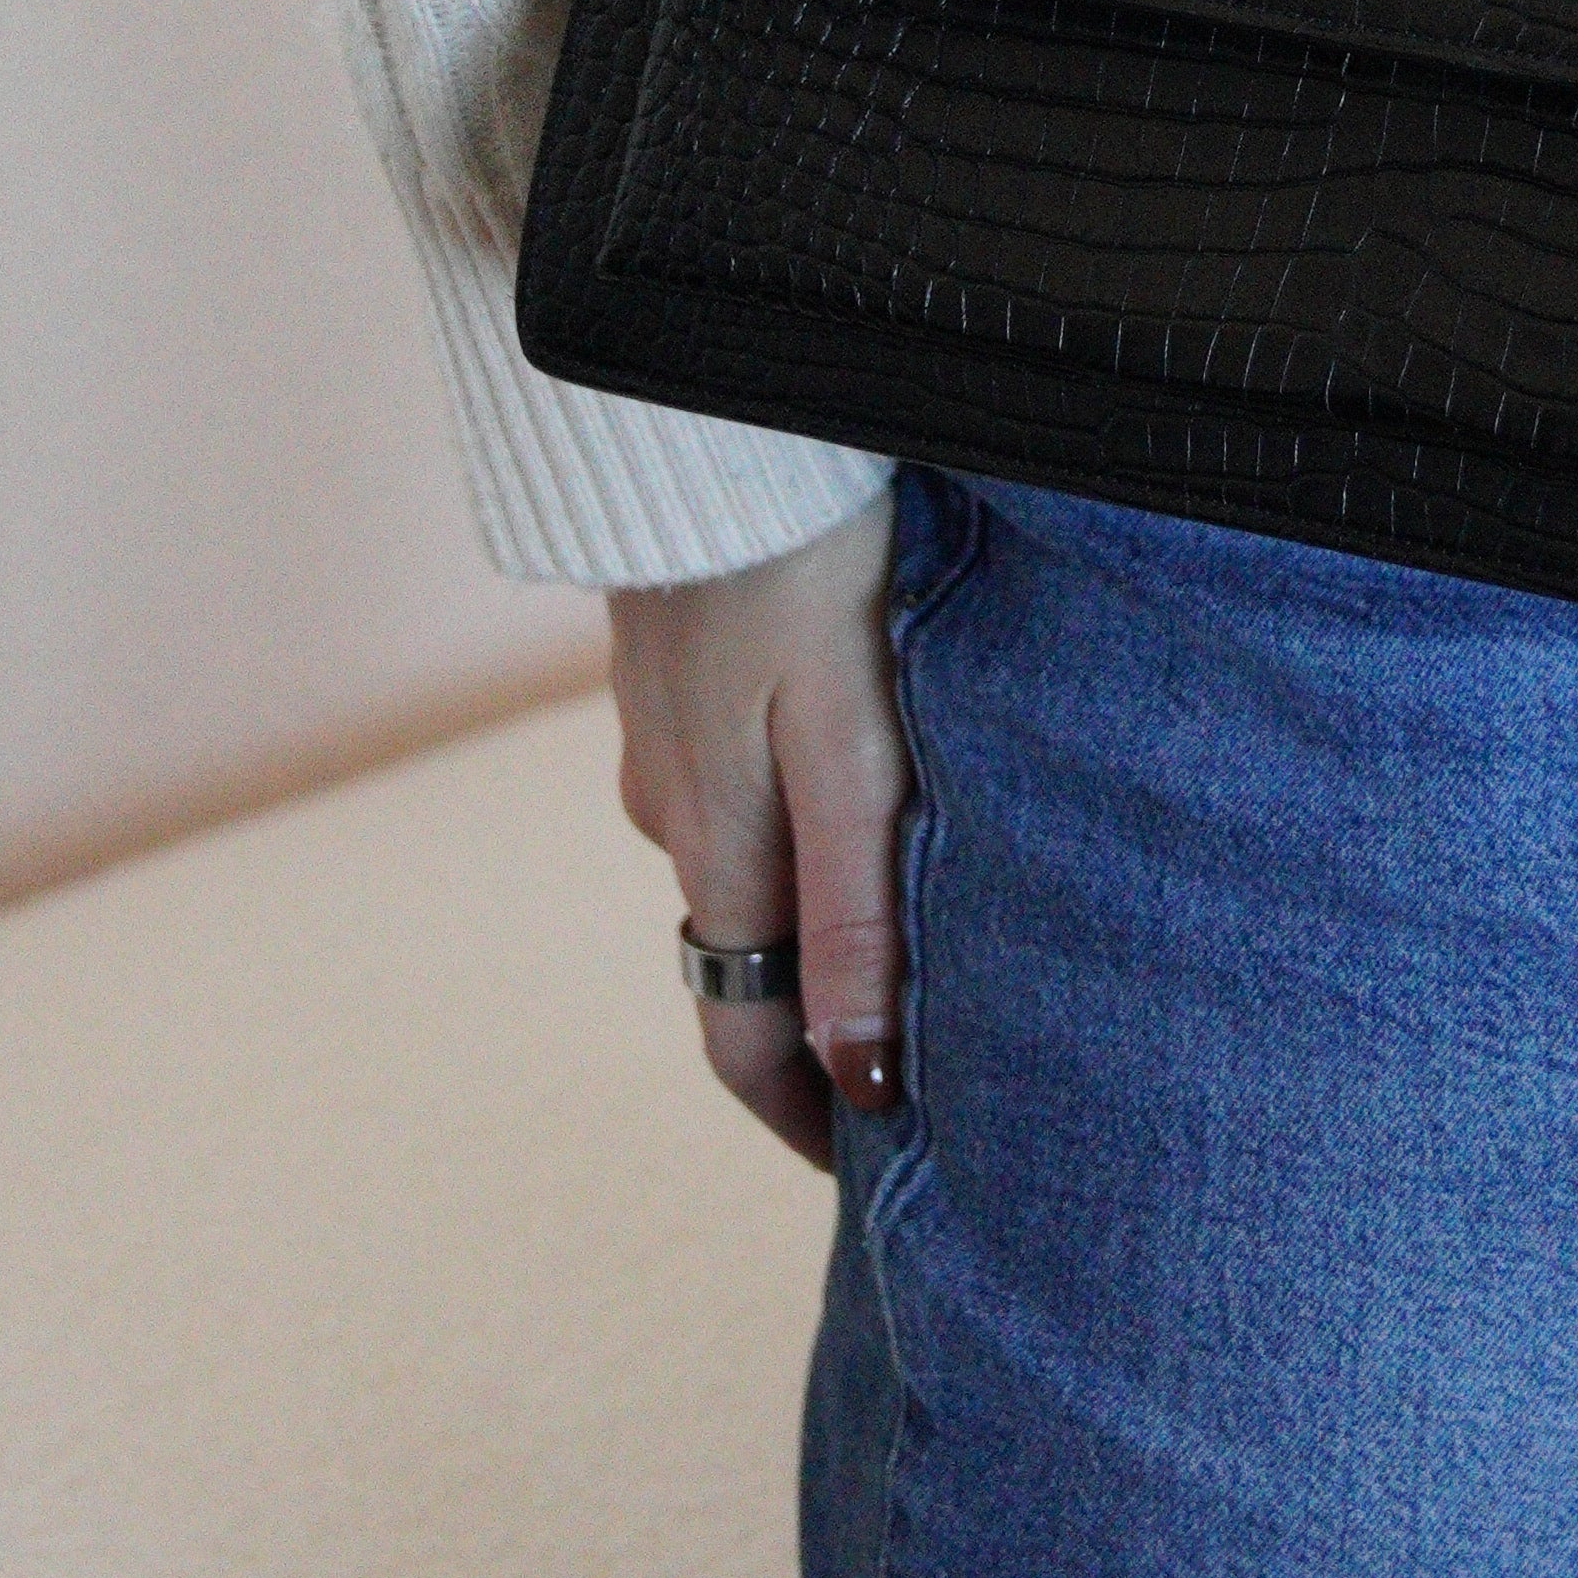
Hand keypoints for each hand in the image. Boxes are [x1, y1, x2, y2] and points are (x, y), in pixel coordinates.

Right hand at [607, 497, 907, 1164]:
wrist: (702, 400)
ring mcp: (661, 733)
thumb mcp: (847, 746)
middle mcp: (672, 809)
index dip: (807, 1123)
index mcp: (716, 848)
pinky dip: (787, 818)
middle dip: (811, 1036)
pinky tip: (849, 786)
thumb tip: (859, 1077)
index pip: (747, 1042)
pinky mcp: (674, 662)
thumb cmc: (803, 562)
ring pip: (737, 862)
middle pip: (740, 962)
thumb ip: (856, 909)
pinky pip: (730, 777)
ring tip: (910, 936)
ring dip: (803, 918)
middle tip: (916, 1079)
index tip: (879, 1177)